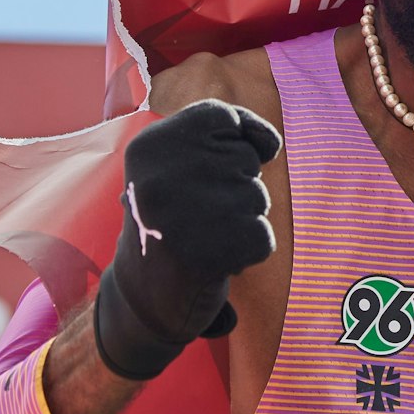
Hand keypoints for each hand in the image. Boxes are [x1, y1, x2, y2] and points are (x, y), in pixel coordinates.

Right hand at [93, 99, 280, 379]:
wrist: (141, 298)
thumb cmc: (170, 223)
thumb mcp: (175, 167)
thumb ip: (224, 137)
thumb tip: (272, 144)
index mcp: (149, 146)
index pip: (222, 115)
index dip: (239, 139)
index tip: (221, 167)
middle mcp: (163, 174)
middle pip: (245, 160)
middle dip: (235, 190)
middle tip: (197, 217)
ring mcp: (186, 213)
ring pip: (257, 199)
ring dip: (241, 224)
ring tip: (203, 240)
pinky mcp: (210, 253)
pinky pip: (263, 238)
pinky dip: (249, 254)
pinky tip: (215, 263)